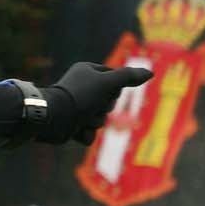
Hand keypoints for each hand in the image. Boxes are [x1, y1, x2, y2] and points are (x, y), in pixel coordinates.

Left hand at [35, 63, 154, 143]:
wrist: (53, 118)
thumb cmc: (80, 96)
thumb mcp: (108, 83)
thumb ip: (129, 77)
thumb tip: (150, 73)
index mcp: (87, 72)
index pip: (115, 80)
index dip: (115, 88)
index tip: (106, 89)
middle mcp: (81, 87)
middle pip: (109, 102)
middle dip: (104, 108)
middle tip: (93, 105)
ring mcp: (75, 106)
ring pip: (100, 119)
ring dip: (94, 121)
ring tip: (81, 118)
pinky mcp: (70, 124)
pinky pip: (89, 133)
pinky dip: (85, 133)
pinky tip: (75, 129)